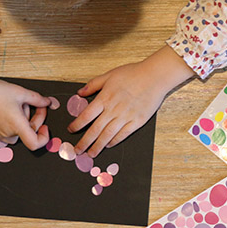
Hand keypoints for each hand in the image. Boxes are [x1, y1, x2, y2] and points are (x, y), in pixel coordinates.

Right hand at [0, 42, 48, 147]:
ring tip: (18, 104)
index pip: (35, 144)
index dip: (44, 138)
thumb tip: (48, 103)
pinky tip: (10, 108)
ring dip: (24, 120)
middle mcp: (7, 133)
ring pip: (19, 131)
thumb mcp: (21, 92)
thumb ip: (38, 100)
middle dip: (36, 118)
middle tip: (36, 104)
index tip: (45, 127)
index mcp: (16, 126)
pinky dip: (14, 121)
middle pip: (29, 132)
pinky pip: (9, 130)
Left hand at [69, 46, 193, 156]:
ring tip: (91, 154)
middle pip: (95, 130)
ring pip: (108, 135)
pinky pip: (123, 134)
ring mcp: (126, 117)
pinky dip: (115, 141)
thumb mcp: (110, 75)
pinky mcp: (137, 121)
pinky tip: (108, 145)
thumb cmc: (134, 73)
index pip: (86, 116)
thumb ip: (93, 84)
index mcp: (105, 98)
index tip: (71, 130)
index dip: (77, 125)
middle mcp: (114, 109)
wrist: (155, 77)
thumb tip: (80, 93)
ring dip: (98, 146)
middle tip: (77, 151)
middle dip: (84, 142)